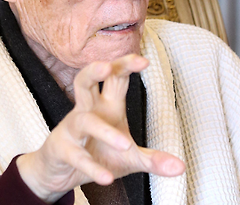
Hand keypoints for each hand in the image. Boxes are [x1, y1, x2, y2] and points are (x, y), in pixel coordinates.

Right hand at [16, 54, 184, 202]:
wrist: (59, 173)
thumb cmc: (96, 153)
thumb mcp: (128, 158)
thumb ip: (152, 160)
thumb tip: (180, 167)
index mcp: (106, 105)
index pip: (115, 78)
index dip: (126, 65)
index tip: (144, 61)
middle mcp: (87, 111)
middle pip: (85, 81)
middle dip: (94, 70)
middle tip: (107, 66)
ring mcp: (72, 129)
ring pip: (83, 120)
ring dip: (103, 131)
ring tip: (124, 144)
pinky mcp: (61, 150)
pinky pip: (77, 156)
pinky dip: (92, 166)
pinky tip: (106, 177)